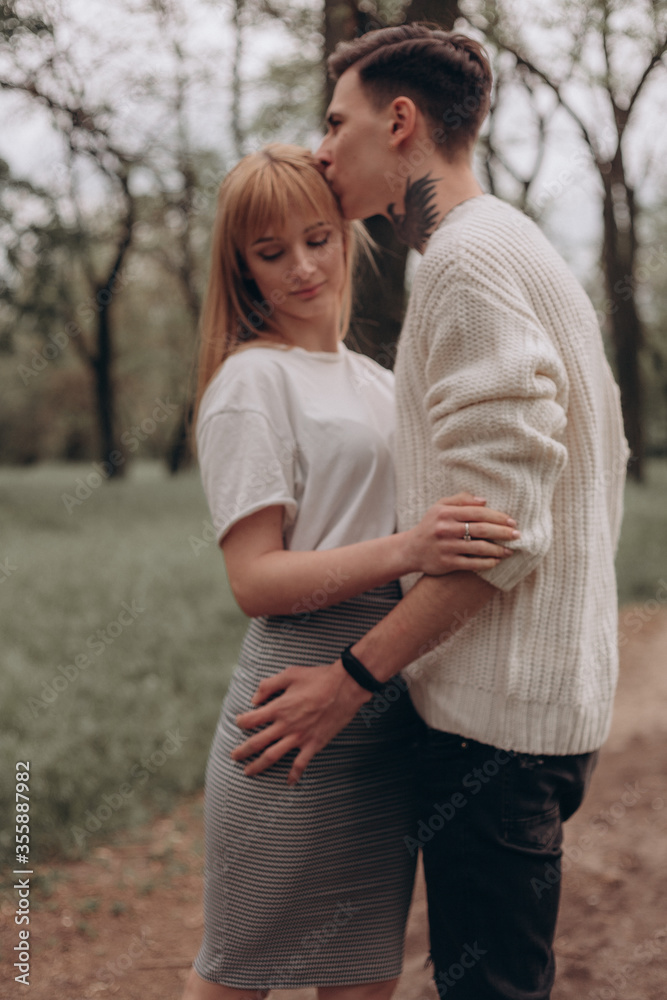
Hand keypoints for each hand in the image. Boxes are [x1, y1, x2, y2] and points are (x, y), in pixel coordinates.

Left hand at [232, 661, 369, 783]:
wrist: (345, 688)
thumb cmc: (318, 678)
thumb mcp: (290, 674)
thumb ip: (269, 686)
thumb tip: (254, 699)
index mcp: (278, 707)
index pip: (251, 720)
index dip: (241, 722)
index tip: (238, 723)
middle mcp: (285, 725)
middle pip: (257, 743)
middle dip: (242, 751)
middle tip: (233, 756)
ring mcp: (299, 737)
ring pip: (273, 756)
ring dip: (258, 766)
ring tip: (248, 772)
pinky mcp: (314, 744)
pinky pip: (301, 764)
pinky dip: (294, 775)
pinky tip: (289, 782)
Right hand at [406, 492, 519, 575]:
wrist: (410, 550)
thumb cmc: (430, 526)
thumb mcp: (439, 507)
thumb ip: (460, 500)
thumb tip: (484, 500)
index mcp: (446, 512)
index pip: (478, 512)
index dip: (498, 516)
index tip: (512, 521)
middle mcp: (446, 529)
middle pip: (481, 529)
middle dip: (502, 532)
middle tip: (517, 535)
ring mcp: (446, 547)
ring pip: (479, 548)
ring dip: (498, 549)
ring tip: (510, 550)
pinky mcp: (447, 563)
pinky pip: (472, 564)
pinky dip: (487, 563)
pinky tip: (496, 561)